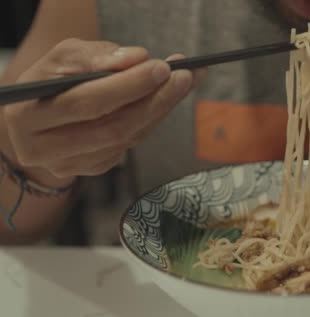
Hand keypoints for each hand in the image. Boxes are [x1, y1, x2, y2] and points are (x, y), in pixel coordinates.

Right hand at [1, 38, 203, 186]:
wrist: (41, 114)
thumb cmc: (54, 80)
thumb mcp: (65, 57)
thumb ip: (98, 56)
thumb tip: (137, 59)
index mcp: (28, 115)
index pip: (87, 103)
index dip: (128, 86)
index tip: (161, 67)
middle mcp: (44, 149)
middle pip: (113, 128)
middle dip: (154, 100)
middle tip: (184, 77)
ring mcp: (69, 164)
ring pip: (126, 139)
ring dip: (161, 109)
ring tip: (183, 83)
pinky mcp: (92, 169)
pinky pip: (130, 145)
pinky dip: (152, 121)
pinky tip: (166, 100)